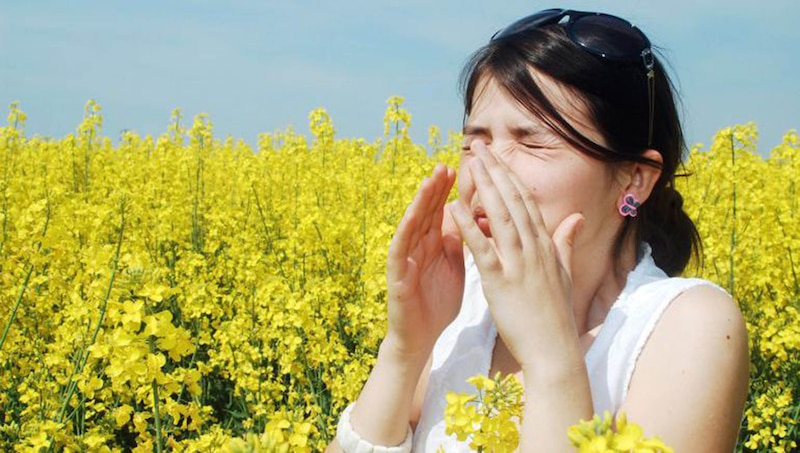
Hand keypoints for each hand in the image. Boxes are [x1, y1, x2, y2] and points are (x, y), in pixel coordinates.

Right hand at [384, 164, 464, 361]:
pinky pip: (399, 249)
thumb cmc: (437, 304)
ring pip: (412, 224)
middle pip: (426, 212)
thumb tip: (467, 218)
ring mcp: (405, 259)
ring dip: (420, 202)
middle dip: (435, 188)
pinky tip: (412, 216)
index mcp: (434, 245)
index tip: (463, 169)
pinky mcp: (397, 276)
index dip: (450, 191)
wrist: (422, 338)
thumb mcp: (454, 268)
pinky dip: (405, 231)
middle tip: (446, 164)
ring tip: (429, 181)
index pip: (442, 211)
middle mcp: (418, 247)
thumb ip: (457, 244)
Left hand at [450, 141, 583, 371]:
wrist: (554, 350)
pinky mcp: (501, 281)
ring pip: (500, 216)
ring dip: (484, 188)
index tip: (497, 157)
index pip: (526, 202)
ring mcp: (518, 263)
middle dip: (496, 171)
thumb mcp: (563, 273)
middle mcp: (533, 248)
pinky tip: (453, 207)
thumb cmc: (555, 315)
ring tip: (470, 164)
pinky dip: (467, 226)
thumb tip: (576, 218)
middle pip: (513, 201)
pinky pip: (482, 248)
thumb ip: (565, 242)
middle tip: (480, 147)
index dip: (510, 176)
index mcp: (545, 245)